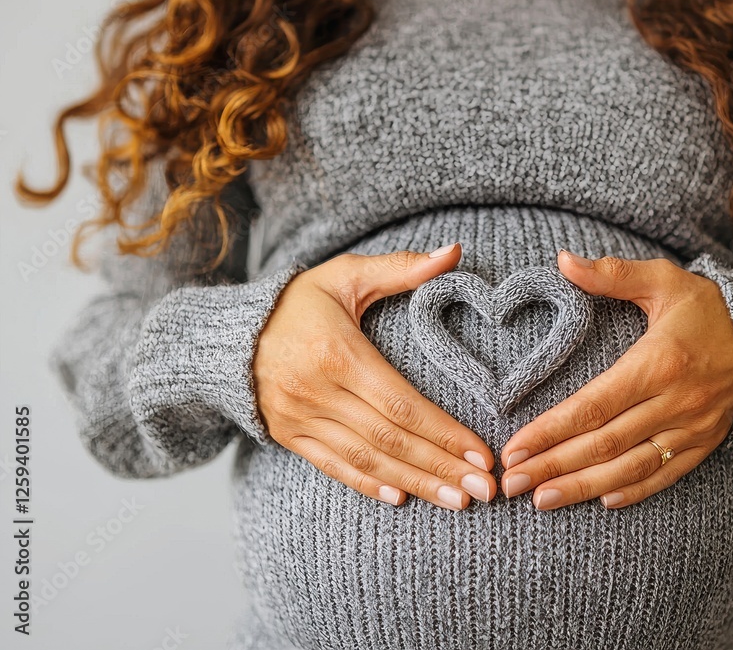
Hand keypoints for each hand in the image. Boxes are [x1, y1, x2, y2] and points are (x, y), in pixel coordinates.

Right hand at [253, 243, 497, 510]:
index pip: (401, 404)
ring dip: (415, 483)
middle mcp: (317, 390)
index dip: (444, 433)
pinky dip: (368, 485)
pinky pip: (333, 467)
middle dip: (440, 467)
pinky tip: (402, 498)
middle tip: (483, 490)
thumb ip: (403, 267)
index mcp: (338, 352)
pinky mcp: (288, 435)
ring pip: (366, 460)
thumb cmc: (299, 301)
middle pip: (389, 439)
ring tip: (457, 501)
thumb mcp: (347, 275)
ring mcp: (300, 417)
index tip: (481, 454)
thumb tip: (456, 251)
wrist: (228, 332)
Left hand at [498, 250, 732, 509]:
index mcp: (658, 362)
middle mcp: (674, 402)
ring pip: (630, 467)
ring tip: (542, 501)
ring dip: (583, 487)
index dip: (550, 431)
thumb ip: (612, 274)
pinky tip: (602, 501)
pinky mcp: (706, 444)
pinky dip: (634, 490)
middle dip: (553, 466)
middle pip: (603, 444)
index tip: (514, 448)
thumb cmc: (711, 308)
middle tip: (511, 484)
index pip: (593, 406)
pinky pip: (666, 475)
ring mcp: (692, 428)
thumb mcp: (664, 280)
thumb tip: (562, 260)